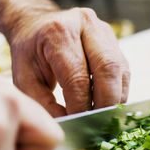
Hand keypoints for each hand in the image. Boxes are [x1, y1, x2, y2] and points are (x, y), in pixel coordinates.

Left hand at [7, 7, 130, 116]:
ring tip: (102, 116)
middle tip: (96, 124)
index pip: (78, 77)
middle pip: (107, 70)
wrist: (36, 25)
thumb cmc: (30, 53)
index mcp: (59, 33)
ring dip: (114, 99)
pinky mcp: (114, 40)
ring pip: (120, 70)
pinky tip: (106, 103)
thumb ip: (44, 104)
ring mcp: (104, 31)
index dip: (81, 105)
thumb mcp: (25, 79)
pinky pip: (123, 71)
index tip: (78, 124)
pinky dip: (118, 92)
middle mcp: (86, 25)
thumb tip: (69, 124)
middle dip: (104, 103)